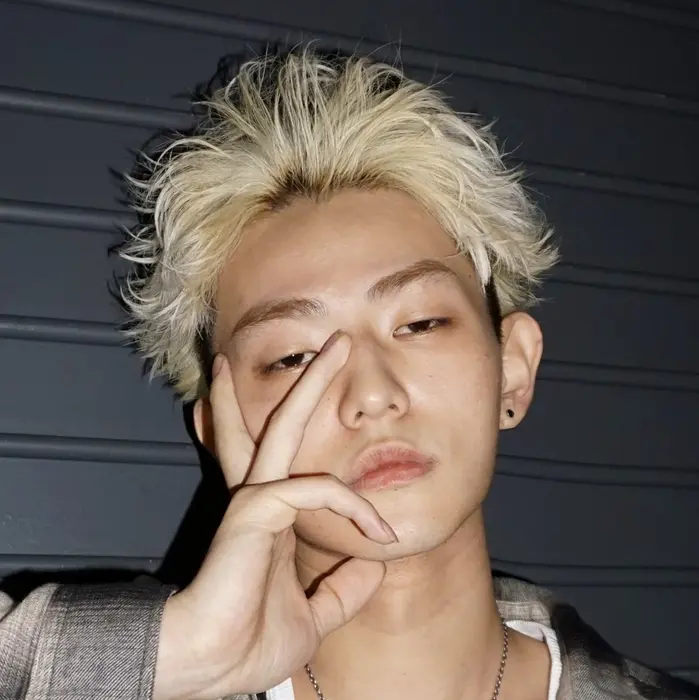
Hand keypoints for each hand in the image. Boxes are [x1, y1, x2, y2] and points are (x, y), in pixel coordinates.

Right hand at [154, 332, 395, 699]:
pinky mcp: (255, 512)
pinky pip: (314, 490)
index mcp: (269, 516)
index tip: (312, 412)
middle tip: (329, 342)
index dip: (292, 432)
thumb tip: (376, 565)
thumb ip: (342, 589)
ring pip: (285, 425)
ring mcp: (254, 499)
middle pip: (278, 422)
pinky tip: (379, 530)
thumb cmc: (251, 642)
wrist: (213, 669)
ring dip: (310, 384)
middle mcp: (259, 496)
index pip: (276, 457)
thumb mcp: (313, 615)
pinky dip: (353, 507)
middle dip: (303, 380)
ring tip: (335, 348)